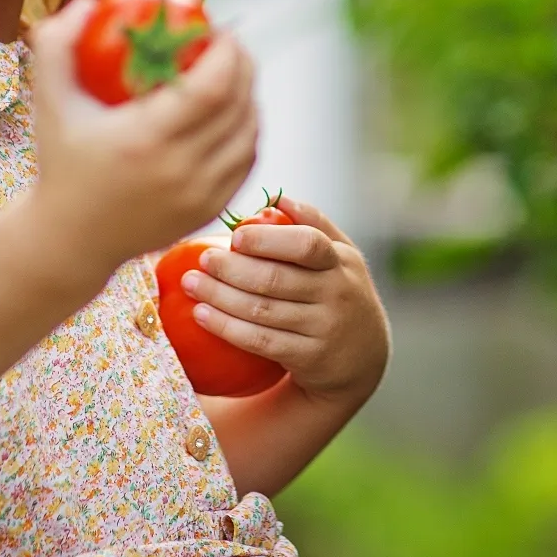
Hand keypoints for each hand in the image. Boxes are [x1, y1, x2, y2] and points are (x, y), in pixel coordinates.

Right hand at [28, 0, 259, 268]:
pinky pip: (245, 161)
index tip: (219, 30)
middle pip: (238, 106)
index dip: (228, 53)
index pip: (211, 88)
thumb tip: (87, 2)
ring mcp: (199, 195)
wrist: (71, 239)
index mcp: (144, 140)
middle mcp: (179, 170)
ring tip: (234, 74)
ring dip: (249, 97)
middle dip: (244, 66)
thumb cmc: (61, 162)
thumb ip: (57, 45)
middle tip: (231, 44)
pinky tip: (234, 112)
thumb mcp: (49, 102)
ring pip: (249, 134)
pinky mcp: (209, 210)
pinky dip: (247, 131)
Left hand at [180, 196, 389, 404]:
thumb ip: (313, 224)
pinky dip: (227, 327)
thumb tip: (275, 199)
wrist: (365, 357)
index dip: (268, 239)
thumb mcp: (341, 256)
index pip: (307, 244)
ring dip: (220, 296)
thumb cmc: (340, 292)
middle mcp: (335, 293)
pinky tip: (201, 315)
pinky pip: (260, 341)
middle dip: (232, 268)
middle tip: (202, 259)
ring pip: (262, 310)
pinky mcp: (308, 357)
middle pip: (276, 279)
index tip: (235, 237)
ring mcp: (323, 328)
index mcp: (340, 261)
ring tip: (191, 283)